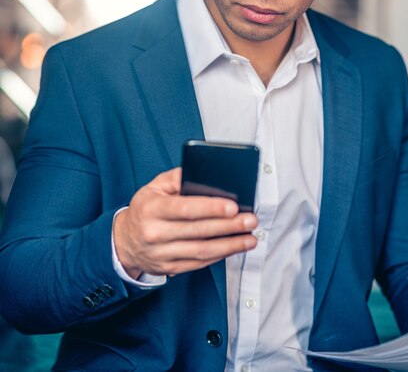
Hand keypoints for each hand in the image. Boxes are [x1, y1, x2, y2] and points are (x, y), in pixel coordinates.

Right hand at [113, 167, 257, 278]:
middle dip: (228, 226)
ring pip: (201, 250)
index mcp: (152, 209)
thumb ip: (177, 177)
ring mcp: (162, 254)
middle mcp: (155, 233)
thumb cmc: (145, 209)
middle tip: (250, 220)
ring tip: (250, 238)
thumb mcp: (153, 186)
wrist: (124, 241)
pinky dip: (220, 255)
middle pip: (198, 231)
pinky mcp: (170, 268)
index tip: (233, 207)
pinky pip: (199, 263)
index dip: (210, 208)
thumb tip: (203, 173)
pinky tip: (234, 247)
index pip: (184, 208)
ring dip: (230, 245)